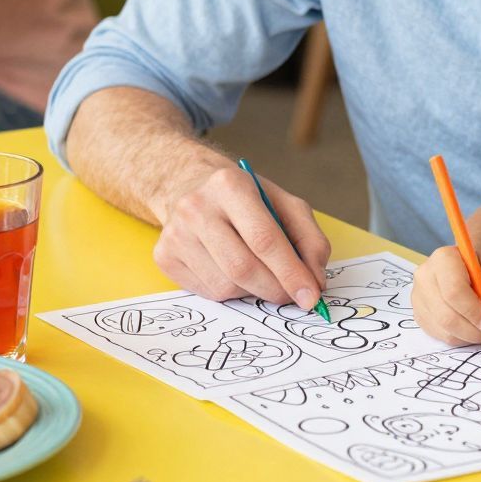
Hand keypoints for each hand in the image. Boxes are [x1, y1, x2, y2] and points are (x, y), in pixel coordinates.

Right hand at [152, 163, 331, 308]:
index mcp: (230, 185)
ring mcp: (175, 233)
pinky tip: (230, 269)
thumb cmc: (244, 198)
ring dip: (252, 291)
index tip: (311, 296)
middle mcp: (196, 207)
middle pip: (243, 268)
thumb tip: (316, 282)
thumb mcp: (284, 203)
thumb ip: (309, 239)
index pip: (265, 239)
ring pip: (225, 286)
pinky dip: (230, 291)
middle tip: (292, 296)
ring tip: (257, 271)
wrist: (188, 185)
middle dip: (275, 289)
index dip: (291, 273)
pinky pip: (207, 293)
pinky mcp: (164, 256)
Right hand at [412, 245, 480, 345]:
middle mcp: (425, 275)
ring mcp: (418, 296)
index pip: (454, 290)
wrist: (466, 273)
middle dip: (471, 329)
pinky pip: (438, 335)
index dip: (473, 311)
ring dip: (466, 335)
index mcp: (444, 258)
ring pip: (442, 327)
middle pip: (446, 314)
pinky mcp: (418, 314)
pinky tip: (468, 328)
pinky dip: (458, 337)